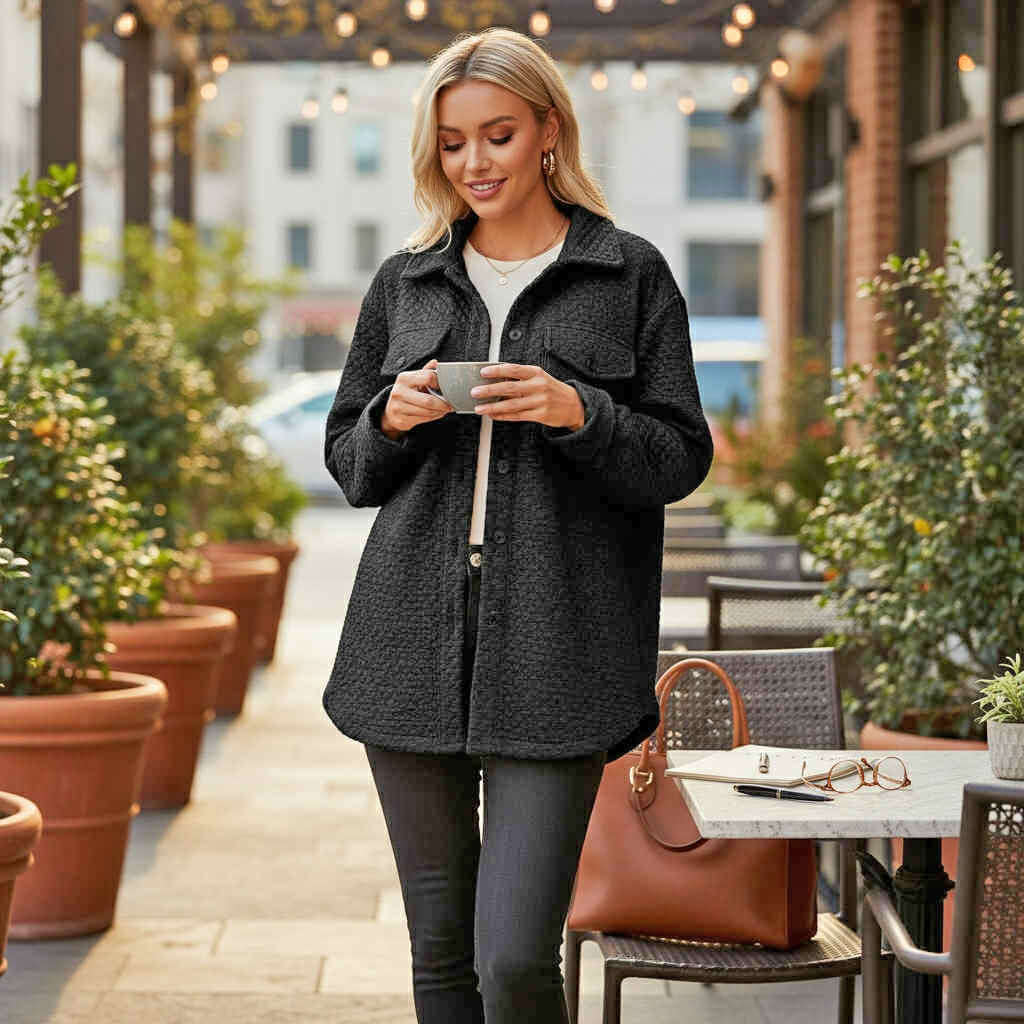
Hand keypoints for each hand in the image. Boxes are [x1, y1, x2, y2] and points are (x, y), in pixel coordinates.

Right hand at [380, 358, 454, 438]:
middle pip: (428, 401)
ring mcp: (399, 407)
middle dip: (443, 404)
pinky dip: (434, 416)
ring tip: (444, 409)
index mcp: (404, 378)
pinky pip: (424, 419)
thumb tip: (435, 362)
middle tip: (450, 404)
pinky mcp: (402, 420)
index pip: (428, 377)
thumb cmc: (406, 393)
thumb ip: (425, 371)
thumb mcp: (413, 379)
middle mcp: (399, 392)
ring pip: (428, 412)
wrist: (390, 411)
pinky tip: (437, 413)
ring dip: (440, 411)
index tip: (443, 387)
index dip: (438, 382)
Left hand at [470, 363, 585, 429]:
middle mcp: (538, 386)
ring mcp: (540, 401)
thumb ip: (520, 378)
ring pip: (511, 405)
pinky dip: (503, 416)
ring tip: (479, 408)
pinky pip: (517, 416)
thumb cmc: (551, 389)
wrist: (574, 405)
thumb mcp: (539, 378)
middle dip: (489, 390)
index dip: (497, 370)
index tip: (483, 372)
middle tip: (475, 392)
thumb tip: (495, 381)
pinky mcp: (540, 415)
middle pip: (509, 388)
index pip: (514, 369)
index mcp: (537, 373)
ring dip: (492, 407)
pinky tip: (493, 415)